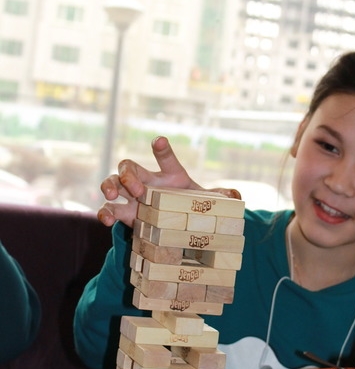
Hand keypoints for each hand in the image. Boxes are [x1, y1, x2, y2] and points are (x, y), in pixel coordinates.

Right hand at [97, 136, 240, 227]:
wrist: (175, 227)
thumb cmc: (188, 207)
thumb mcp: (203, 203)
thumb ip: (218, 198)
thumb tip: (235, 196)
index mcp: (169, 176)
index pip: (166, 158)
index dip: (162, 149)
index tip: (161, 141)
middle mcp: (147, 181)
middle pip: (130, 167)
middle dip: (130, 174)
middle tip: (138, 189)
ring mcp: (131, 197)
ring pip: (113, 183)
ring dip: (111, 187)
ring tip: (114, 197)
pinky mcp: (123, 214)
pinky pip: (108, 209)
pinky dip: (104, 213)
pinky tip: (106, 220)